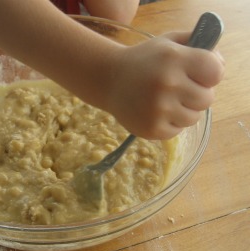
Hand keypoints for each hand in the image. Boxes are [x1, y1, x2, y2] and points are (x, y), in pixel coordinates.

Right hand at [103, 32, 224, 139]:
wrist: (109, 80)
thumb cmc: (144, 60)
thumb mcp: (168, 42)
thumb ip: (197, 44)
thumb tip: (218, 64)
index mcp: (175, 59)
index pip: (215, 72)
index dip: (209, 75)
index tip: (198, 75)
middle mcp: (168, 84)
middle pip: (207, 99)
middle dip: (196, 95)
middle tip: (180, 90)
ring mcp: (159, 109)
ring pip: (193, 118)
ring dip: (184, 111)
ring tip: (166, 102)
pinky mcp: (151, 129)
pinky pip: (176, 131)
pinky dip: (170, 124)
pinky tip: (156, 112)